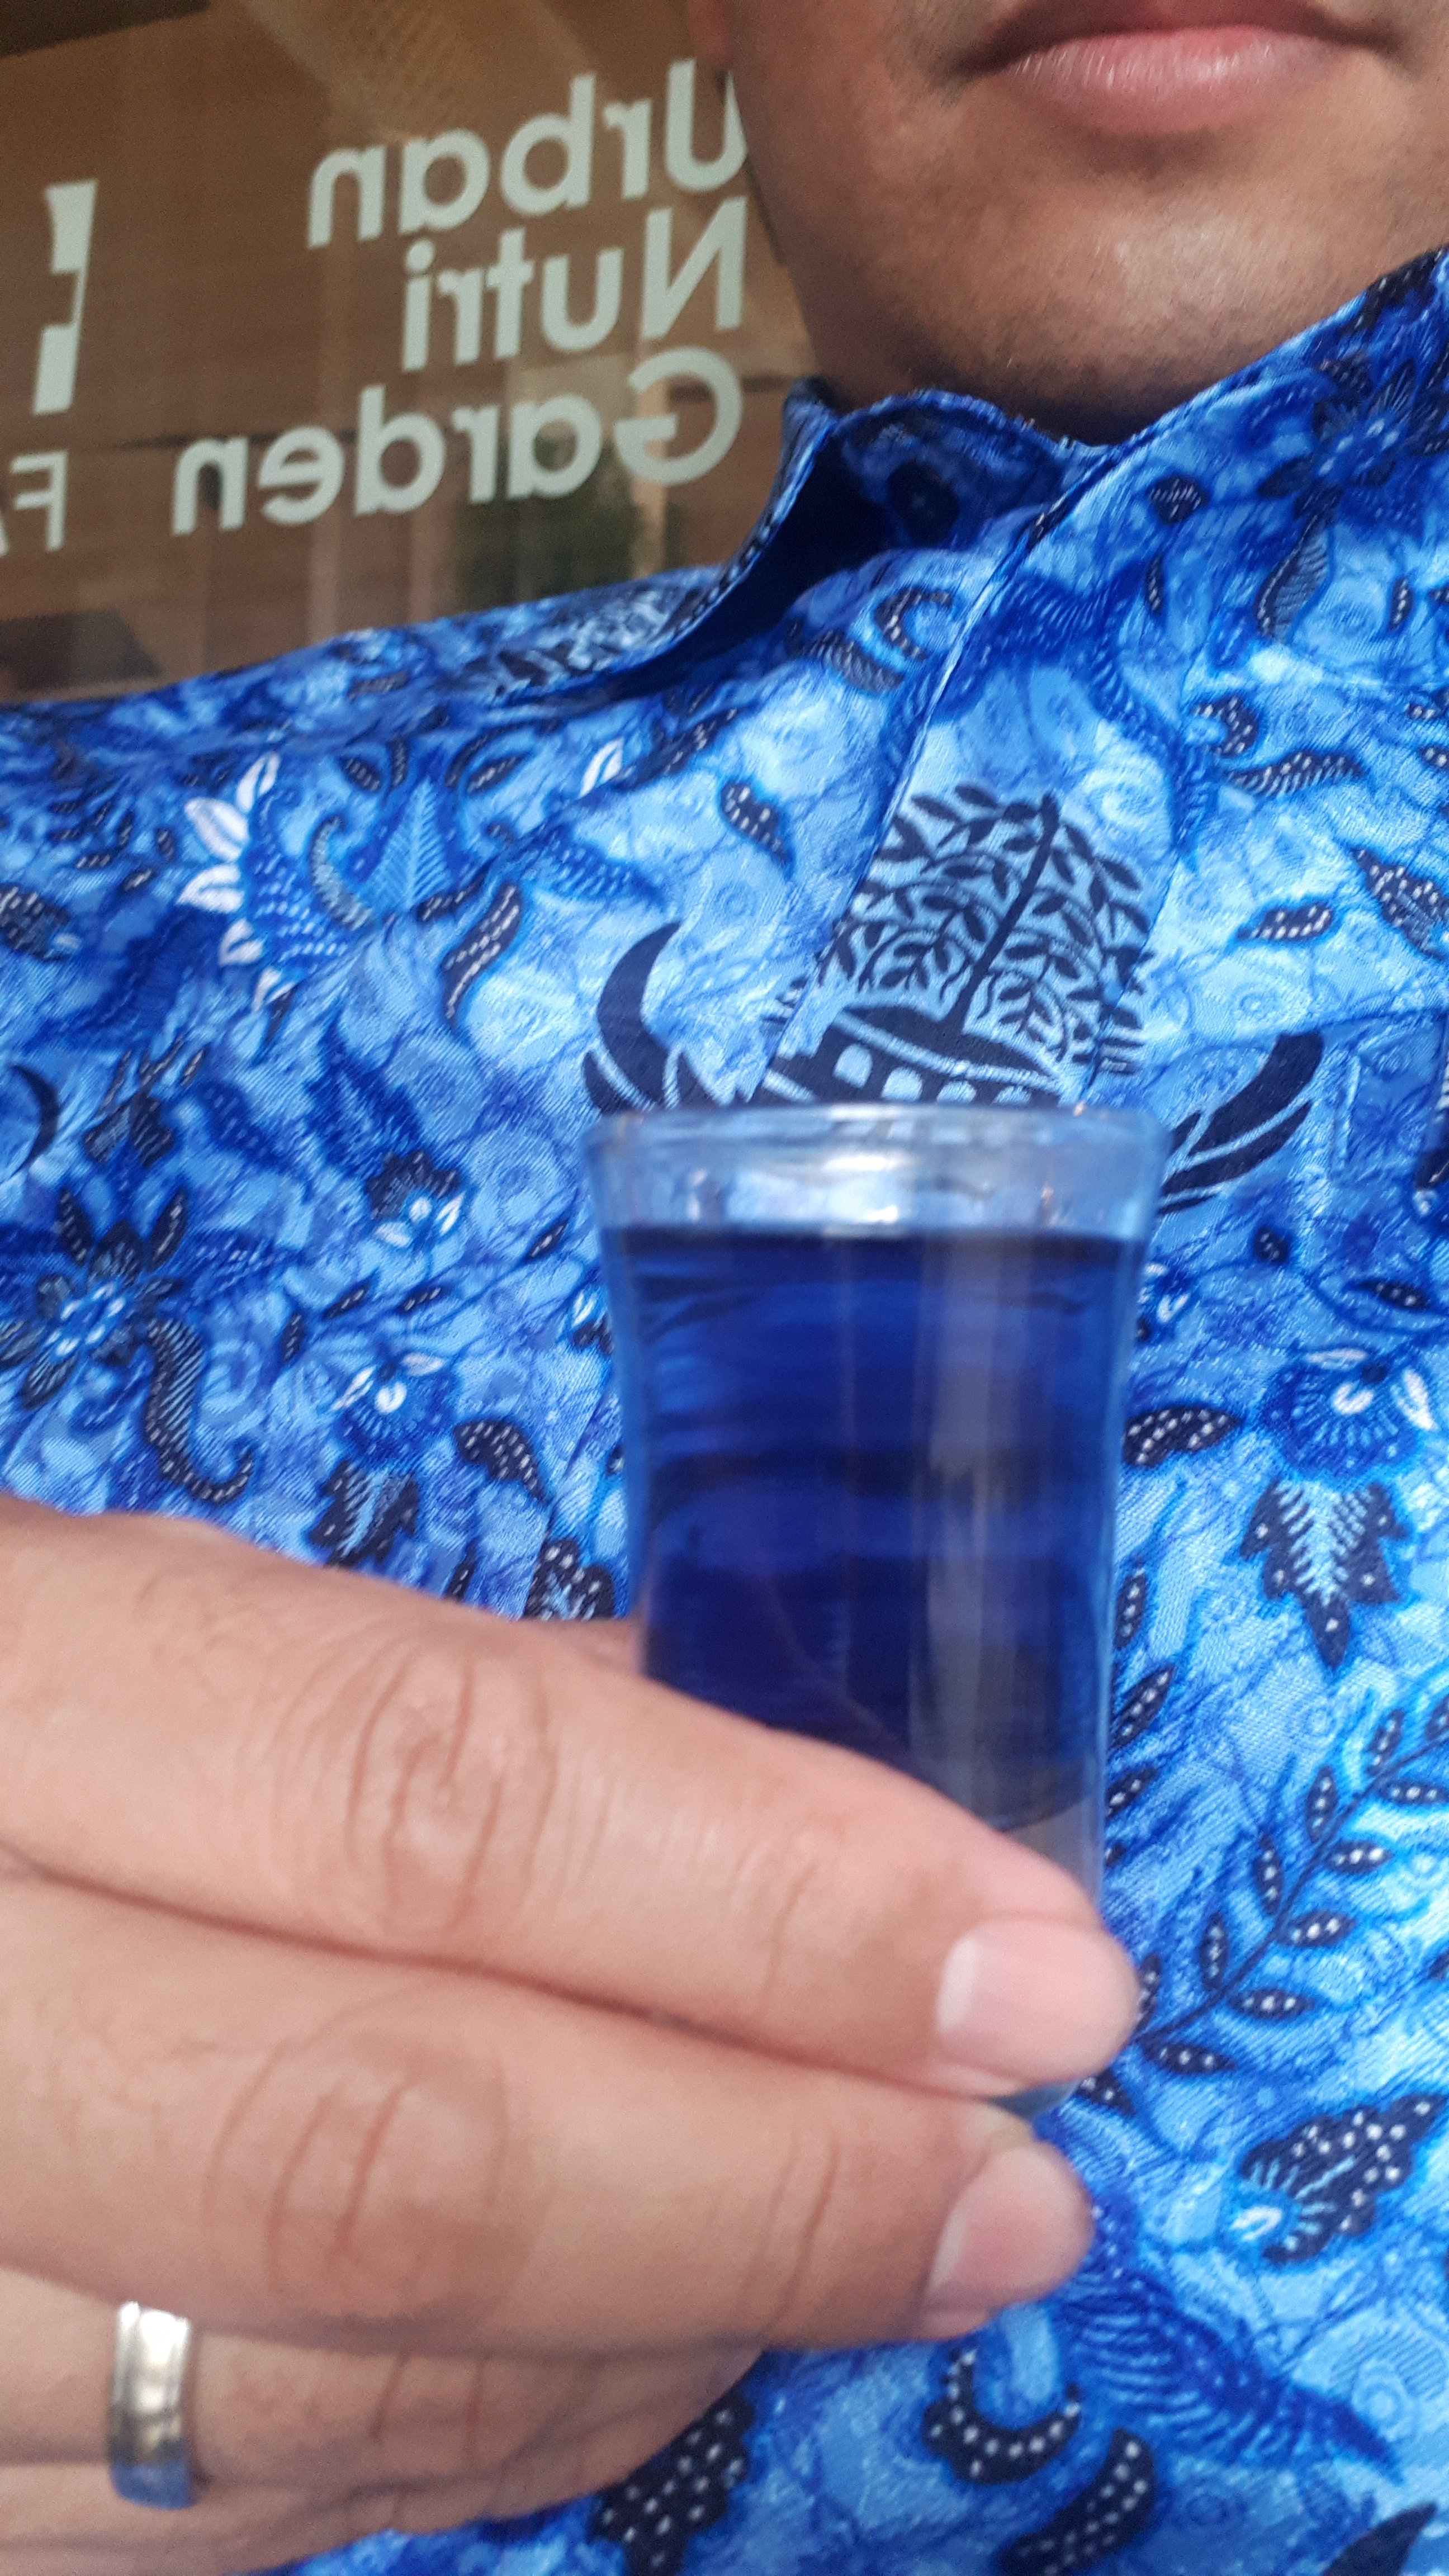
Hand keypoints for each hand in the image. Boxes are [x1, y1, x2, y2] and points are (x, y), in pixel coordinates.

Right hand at [0, 1500, 1136, 2574]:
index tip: (1028, 1956)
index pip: (415, 1802)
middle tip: (1023, 2172)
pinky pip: (234, 2512)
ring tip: (888, 2240)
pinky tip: (646, 2334)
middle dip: (764, 2174)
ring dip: (667, 2323)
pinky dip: (492, 2430)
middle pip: (390, 2153)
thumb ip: (403, 1706)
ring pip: (325, 2388)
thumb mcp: (95, 1619)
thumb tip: (757, 1801)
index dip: (756, 1890)